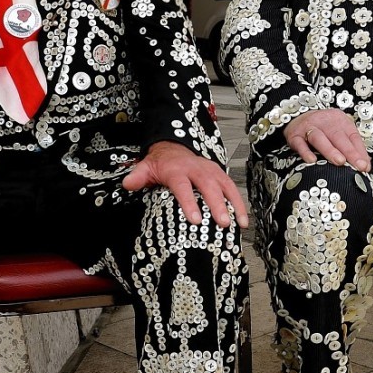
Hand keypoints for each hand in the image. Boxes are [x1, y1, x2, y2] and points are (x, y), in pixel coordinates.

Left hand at [122, 141, 247, 228]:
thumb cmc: (161, 164)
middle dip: (218, 205)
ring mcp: (211, 170)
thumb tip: (128, 184)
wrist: (174, 149)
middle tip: (224, 223)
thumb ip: (138, 177)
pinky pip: (232, 188)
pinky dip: (240, 202)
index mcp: (177, 169)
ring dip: (235, 205)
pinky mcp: (220, 174)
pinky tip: (244, 218)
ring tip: (241, 223)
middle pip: (209, 187)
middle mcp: (197, 168)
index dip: (189, 202)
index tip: (195, 219)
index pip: (183, 186)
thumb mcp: (146, 168)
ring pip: (225, 186)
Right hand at [283, 109, 370, 171]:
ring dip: (330, 150)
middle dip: (349, 152)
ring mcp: (308, 128)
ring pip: (319, 138)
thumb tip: (365, 165)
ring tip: (339, 162)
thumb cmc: (322, 127)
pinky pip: (299, 143)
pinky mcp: (294, 135)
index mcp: (339, 120)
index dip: (360, 151)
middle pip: (338, 136)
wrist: (297, 114)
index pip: (352, 136)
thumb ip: (352, 148)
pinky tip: (312, 161)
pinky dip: (305, 152)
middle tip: (357, 165)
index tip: (365, 165)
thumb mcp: (339, 132)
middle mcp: (324, 122)